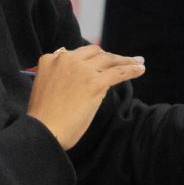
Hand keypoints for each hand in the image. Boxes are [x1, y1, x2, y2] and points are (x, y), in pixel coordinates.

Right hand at [26, 45, 145, 148]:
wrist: (42, 132)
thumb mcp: (46, 88)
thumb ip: (60, 78)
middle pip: (94, 52)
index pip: (76, 55)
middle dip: (109, 56)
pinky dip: (132, 69)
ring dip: (125, 60)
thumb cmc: (43, 118)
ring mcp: (82, 70)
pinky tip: (140, 69)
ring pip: (109, 60)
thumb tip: (80, 79)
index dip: (90, 60)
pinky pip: (119, 72)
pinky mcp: (95, 82)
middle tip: (122, 60)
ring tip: (137, 62)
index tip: (101, 62)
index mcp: (50, 59)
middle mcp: (66, 59)